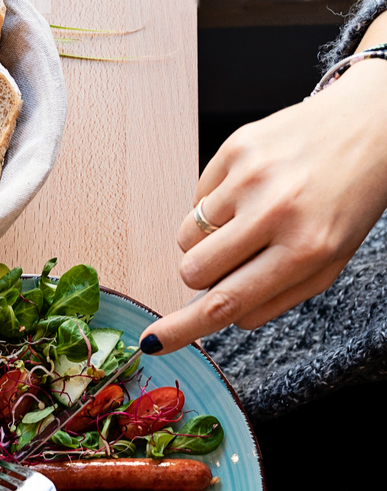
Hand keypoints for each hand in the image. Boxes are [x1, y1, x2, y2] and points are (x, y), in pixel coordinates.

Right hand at [139, 55, 386, 352]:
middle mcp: (277, 211)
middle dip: (203, 273)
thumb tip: (219, 317)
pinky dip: (216, 203)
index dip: (182, 327)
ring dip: (209, 237)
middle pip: (193, 269)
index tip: (152, 341)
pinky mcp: (236, 148)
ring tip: (249, 217)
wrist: (372, 123)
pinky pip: (197, 198)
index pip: (226, 300)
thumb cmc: (350, 199)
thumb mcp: (329, 261)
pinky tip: (251, 189)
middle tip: (234, 257)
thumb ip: (275, 296)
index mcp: (307, 248)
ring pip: (187, 236)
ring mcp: (252, 176)